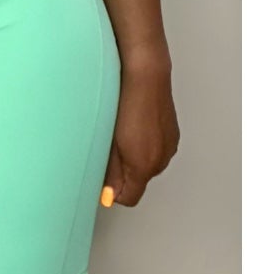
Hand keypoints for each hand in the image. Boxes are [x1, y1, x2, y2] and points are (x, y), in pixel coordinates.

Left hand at [100, 61, 178, 207]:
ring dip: (134, 157)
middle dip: (123, 172)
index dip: (113, 190)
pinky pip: (156, 150)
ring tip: (121, 132)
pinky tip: (134, 126)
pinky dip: (144, 145)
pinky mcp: (172, 135)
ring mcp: (169, 146)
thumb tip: (108, 195)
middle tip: (108, 147)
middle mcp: (161, 159)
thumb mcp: (109, 142)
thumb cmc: (124, 102)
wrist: (145, 75)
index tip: (102, 178)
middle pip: (138, 182)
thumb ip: (110, 172)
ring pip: (147, 165)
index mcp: (144, 165)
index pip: (129, 197)